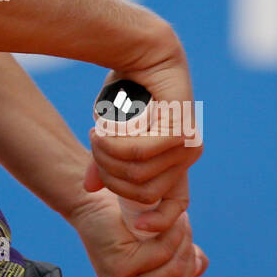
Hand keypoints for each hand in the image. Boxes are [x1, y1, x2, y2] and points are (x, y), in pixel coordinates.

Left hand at [68, 188, 207, 276]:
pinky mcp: (119, 269)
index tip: (180, 259)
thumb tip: (200, 267)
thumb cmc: (129, 233)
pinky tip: (175, 219)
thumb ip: (182, 265)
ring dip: (184, 243)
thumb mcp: (159, 255)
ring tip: (180, 221)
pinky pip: (163, 254)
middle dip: (186, 259)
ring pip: (173, 273)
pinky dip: (174, 234)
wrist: (97, 206)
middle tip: (184, 230)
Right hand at [82, 40, 202, 234]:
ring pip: (137, 174)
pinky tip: (101, 128)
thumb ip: (106, 161)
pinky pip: (139, 153)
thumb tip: (90, 189)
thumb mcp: (111, 133)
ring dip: (107, 155)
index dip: (157, 223)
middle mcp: (185, 158)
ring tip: (95, 132)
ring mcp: (186, 146)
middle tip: (93, 145)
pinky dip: (113, 144)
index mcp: (174, 164)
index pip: (176, 208)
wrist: (143, 50)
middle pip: (141, 193)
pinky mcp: (181, 131)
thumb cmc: (126, 90)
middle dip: (109, 174)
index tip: (135, 226)